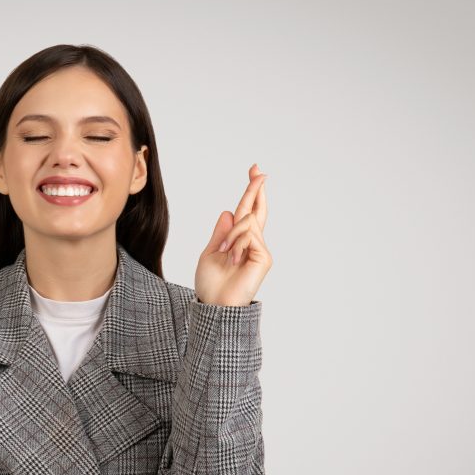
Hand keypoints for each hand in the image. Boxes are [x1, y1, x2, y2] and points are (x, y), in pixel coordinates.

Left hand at [195, 163, 271, 306]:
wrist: (215, 304)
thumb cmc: (211, 283)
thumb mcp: (211, 252)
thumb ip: (221, 233)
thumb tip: (230, 211)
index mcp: (239, 241)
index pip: (247, 212)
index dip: (251, 192)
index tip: (254, 172)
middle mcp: (253, 243)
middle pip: (256, 210)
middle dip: (256, 189)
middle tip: (258, 169)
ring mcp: (260, 250)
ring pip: (246, 223)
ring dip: (230, 236)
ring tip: (224, 254)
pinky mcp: (264, 257)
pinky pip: (249, 236)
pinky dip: (236, 244)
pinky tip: (232, 259)